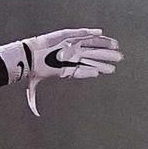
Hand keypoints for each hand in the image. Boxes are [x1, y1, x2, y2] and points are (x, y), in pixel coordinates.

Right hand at [0, 28, 122, 114]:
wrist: (27, 57)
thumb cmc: (32, 71)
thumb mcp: (33, 86)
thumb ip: (35, 100)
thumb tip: (36, 114)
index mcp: (67, 68)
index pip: (85, 69)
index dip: (97, 69)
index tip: (108, 72)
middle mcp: (70, 56)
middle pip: (93, 56)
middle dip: (106, 57)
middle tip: (120, 59)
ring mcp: (70, 46)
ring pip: (91, 45)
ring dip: (103, 46)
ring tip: (116, 47)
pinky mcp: (67, 36)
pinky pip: (82, 34)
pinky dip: (92, 34)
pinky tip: (102, 34)